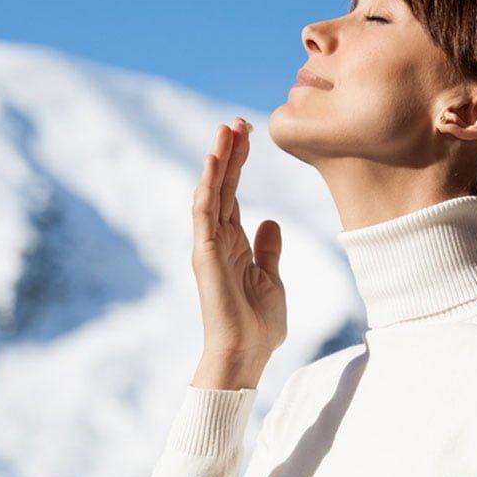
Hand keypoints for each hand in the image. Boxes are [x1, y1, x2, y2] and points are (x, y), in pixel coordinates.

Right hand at [191, 118, 286, 375]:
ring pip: (210, 192)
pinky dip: (207, 185)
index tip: (248, 135)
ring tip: (225, 129)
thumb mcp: (272, 279)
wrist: (245, 355)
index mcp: (233, 244)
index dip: (238, 163)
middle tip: (237, 121)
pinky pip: (204, 213)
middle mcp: (217, 240)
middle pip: (220, 186)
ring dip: (217, 160)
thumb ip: (268, 249)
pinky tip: (214, 161)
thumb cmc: (257, 326)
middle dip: (228, 152)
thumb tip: (270, 222)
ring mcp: (208, 246)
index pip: (233, 194)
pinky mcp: (205, 255)